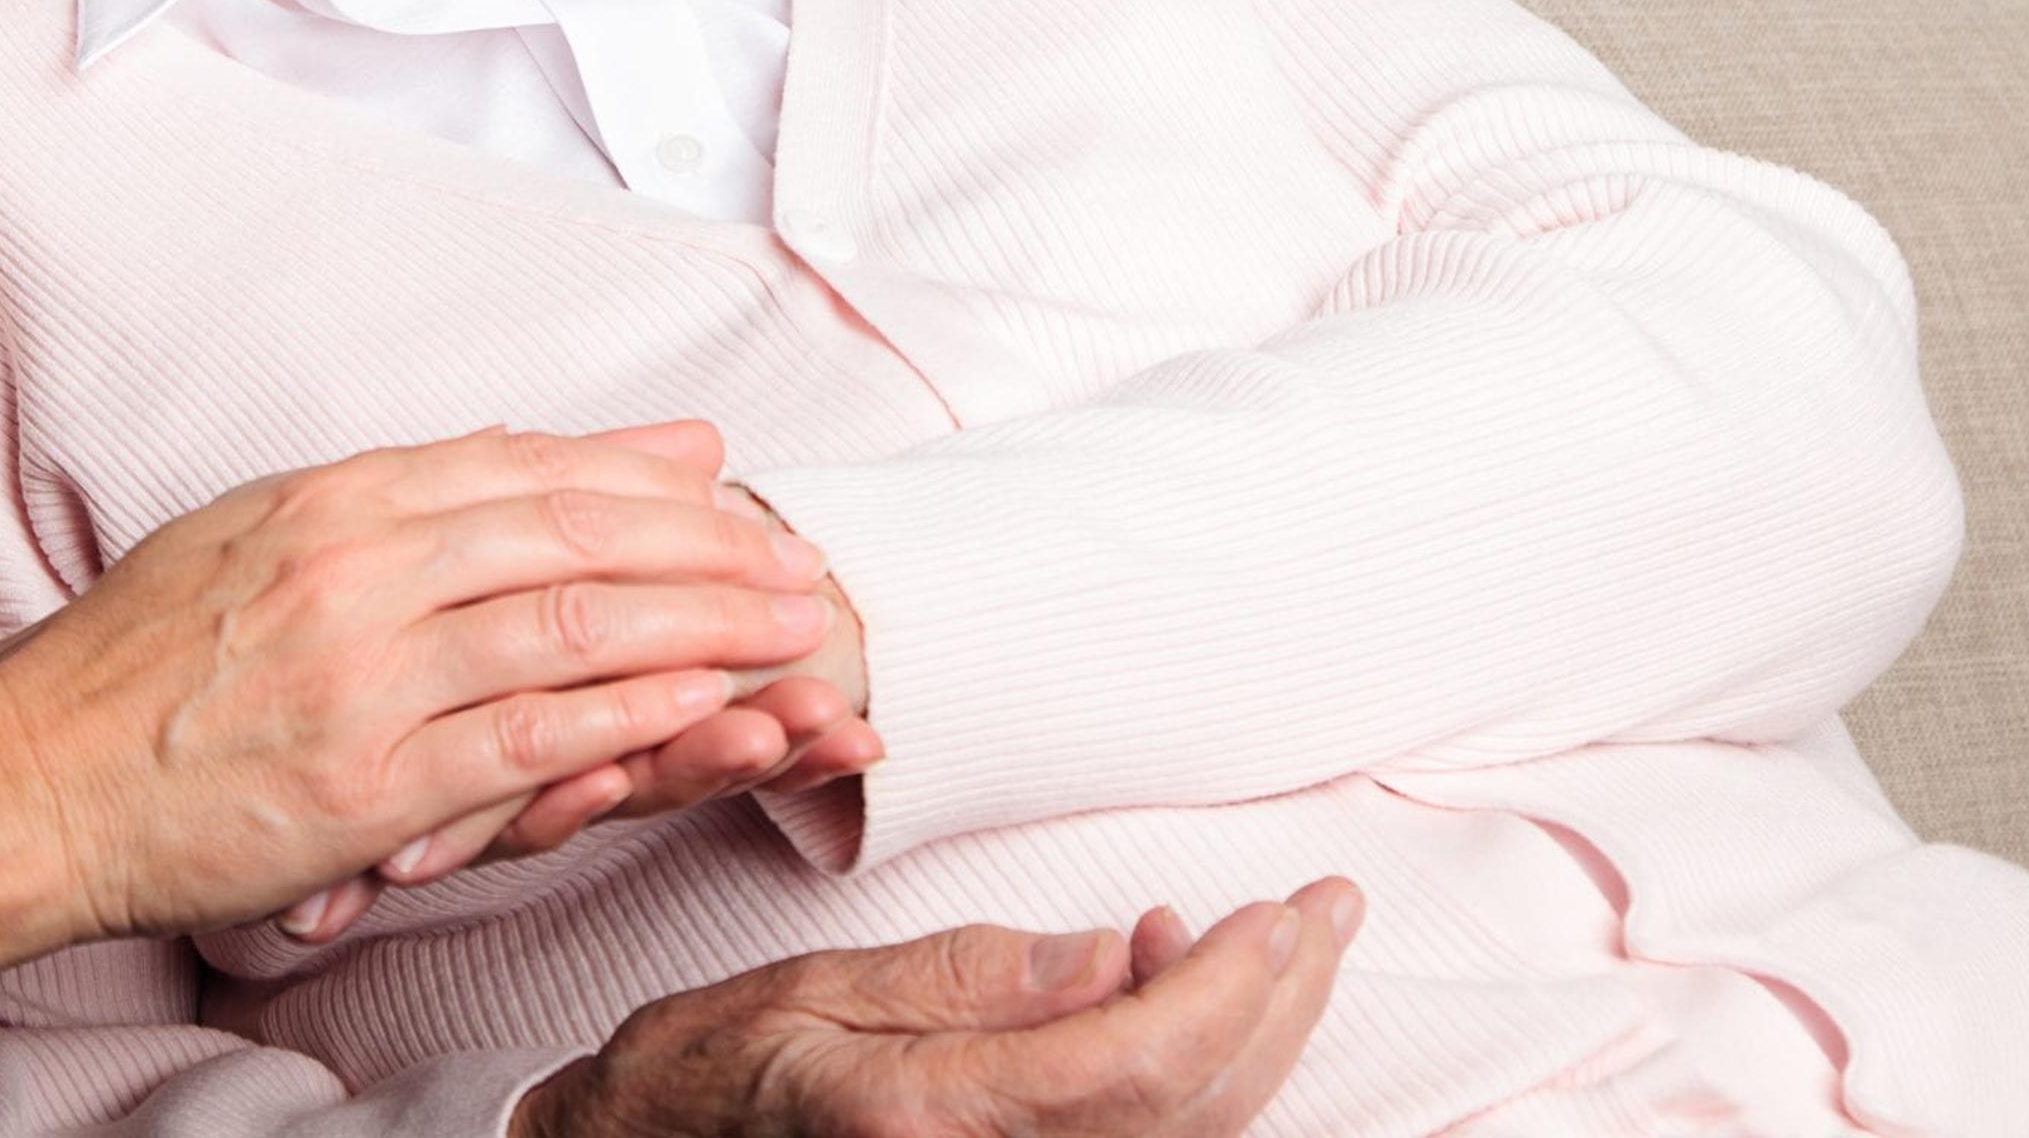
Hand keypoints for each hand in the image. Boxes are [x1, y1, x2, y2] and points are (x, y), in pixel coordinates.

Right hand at [0, 421, 839, 942]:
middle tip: (796, 560)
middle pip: (570, 535)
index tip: (728, 485)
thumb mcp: (262, 531)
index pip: (522, 467)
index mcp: (334, 498)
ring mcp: (367, 673)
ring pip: (571, 627)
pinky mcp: (370, 782)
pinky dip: (632, 721)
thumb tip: (532, 445)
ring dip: (700, 628)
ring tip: (791, 632)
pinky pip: (528, 739)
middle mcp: (358, 567)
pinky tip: (705, 711)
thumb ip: (406, 492)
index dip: (641, 477)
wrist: (35, 778)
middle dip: (703, 547)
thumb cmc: (143, 664)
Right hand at [511, 881, 1363, 1137]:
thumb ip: (967, 981)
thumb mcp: (811, 988)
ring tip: (1287, 950)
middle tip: (1325, 913)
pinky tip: (1200, 1014)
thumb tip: (1118, 956)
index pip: (1127, 1065)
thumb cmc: (704, 1076)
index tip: (1278, 912)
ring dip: (1257, 1048)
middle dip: (1277, 1008)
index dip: (1224, 991)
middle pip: (1186, 1115)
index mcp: (920, 1117)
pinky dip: (1197, 1090)